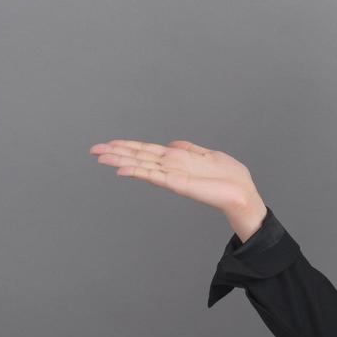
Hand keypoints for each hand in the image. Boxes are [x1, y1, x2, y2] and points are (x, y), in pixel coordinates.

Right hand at [91, 138, 265, 236]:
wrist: (242, 193)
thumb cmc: (230, 177)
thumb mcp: (209, 155)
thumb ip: (189, 149)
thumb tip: (173, 143)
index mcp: (177, 159)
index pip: (147, 150)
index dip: (127, 146)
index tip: (108, 143)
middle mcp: (171, 167)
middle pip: (138, 156)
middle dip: (116, 153)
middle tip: (93, 150)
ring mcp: (172, 176)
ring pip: (141, 165)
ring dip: (120, 160)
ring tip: (101, 157)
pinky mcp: (178, 184)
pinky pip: (154, 176)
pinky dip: (138, 172)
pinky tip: (123, 169)